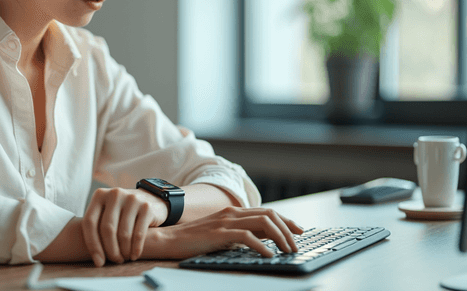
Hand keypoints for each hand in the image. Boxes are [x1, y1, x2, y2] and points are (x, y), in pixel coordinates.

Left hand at [82, 187, 167, 266]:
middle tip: (114, 261)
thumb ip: (97, 226)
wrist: (149, 200)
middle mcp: (114, 194)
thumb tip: (95, 258)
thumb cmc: (121, 213)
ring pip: (123, 233)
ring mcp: (132, 199)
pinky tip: (134, 255)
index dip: (92, 244)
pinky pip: (138, 234)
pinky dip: (135, 248)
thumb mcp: (107, 212)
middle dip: (110, 250)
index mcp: (99, 195)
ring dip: (123, 251)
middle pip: (107, 228)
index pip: (90, 222)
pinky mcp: (146, 207)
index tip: (98, 262)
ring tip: (124, 258)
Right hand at [147, 206, 303, 258]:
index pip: (266, 211)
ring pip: (263, 223)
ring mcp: (226, 221)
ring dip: (280, 237)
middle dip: (288, 229)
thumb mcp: (220, 234)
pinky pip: (248, 237)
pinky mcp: (220, 233)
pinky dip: (262, 246)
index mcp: (232, 212)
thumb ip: (239, 233)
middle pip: (269, 215)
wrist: (168, 240)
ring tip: (288, 251)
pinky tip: (269, 255)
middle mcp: (231, 213)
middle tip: (297, 244)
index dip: (286, 221)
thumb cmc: (193, 240)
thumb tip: (263, 240)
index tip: (299, 231)